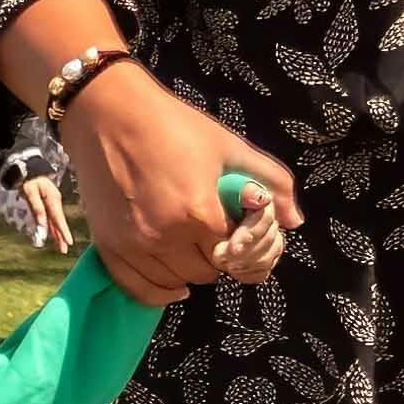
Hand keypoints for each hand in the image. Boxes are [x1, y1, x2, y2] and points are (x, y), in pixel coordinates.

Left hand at [0, 161, 77, 255]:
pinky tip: (56, 236)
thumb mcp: (30, 192)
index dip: (63, 230)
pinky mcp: (48, 204)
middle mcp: (54, 202)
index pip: (58, 218)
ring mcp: (52, 203)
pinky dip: (54, 228)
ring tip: (62, 247)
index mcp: (52, 199)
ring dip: (59, 234)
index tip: (68, 241)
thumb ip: (36, 207)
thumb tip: (42, 222)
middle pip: (59, 222)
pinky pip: (52, 218)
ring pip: (56, 221)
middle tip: (65, 250)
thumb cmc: (29, 179)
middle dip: (62, 236)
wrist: (29, 169)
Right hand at [54, 65, 296, 304]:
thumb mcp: (228, 146)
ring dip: (188, 271)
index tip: (231, 226)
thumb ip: (271, 182)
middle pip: (207, 272)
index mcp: (199, 211)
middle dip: (216, 257)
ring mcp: (133, 244)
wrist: (108, 112)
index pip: (233, 252)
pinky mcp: (108, 246)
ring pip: (175, 282)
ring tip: (189, 247)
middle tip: (211, 235)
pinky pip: (138, 288)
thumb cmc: (172, 124)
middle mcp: (165, 236)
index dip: (238, 241)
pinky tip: (172, 283)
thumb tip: (296, 220)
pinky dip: (158, 291)